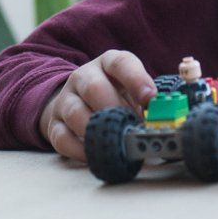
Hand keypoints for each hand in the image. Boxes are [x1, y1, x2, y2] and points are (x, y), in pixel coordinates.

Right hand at [39, 50, 155, 160]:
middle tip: (131, 128)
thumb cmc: (116, 95)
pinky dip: (80, 150)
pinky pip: (61, 137)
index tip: (151, 99)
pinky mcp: (54, 123)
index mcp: (107, 64)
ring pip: (74, 112)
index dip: (136, 79)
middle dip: (115, 110)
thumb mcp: (132, 90)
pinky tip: (96, 155)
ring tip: (115, 143)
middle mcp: (83, 77)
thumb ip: (147, 102)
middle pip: (93, 87)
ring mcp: (66, 99)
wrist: (80, 101)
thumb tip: (162, 124)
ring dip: (97, 130)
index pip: (120, 63)